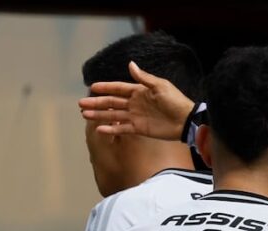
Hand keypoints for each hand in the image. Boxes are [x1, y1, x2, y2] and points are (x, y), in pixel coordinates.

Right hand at [78, 61, 195, 139]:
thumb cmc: (175, 100)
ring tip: (85, 114)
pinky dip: (111, 129)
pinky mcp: (138, 129)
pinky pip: (121, 129)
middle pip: (111, 102)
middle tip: (81, 103)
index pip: (118, 88)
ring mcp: (135, 117)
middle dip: (97, 102)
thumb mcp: (160, 86)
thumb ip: (143, 78)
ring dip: (99, 115)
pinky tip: (100, 129)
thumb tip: (130, 64)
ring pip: (113, 115)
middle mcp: (134, 103)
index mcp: (139, 91)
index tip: (92, 87)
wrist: (185, 120)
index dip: (106, 87)